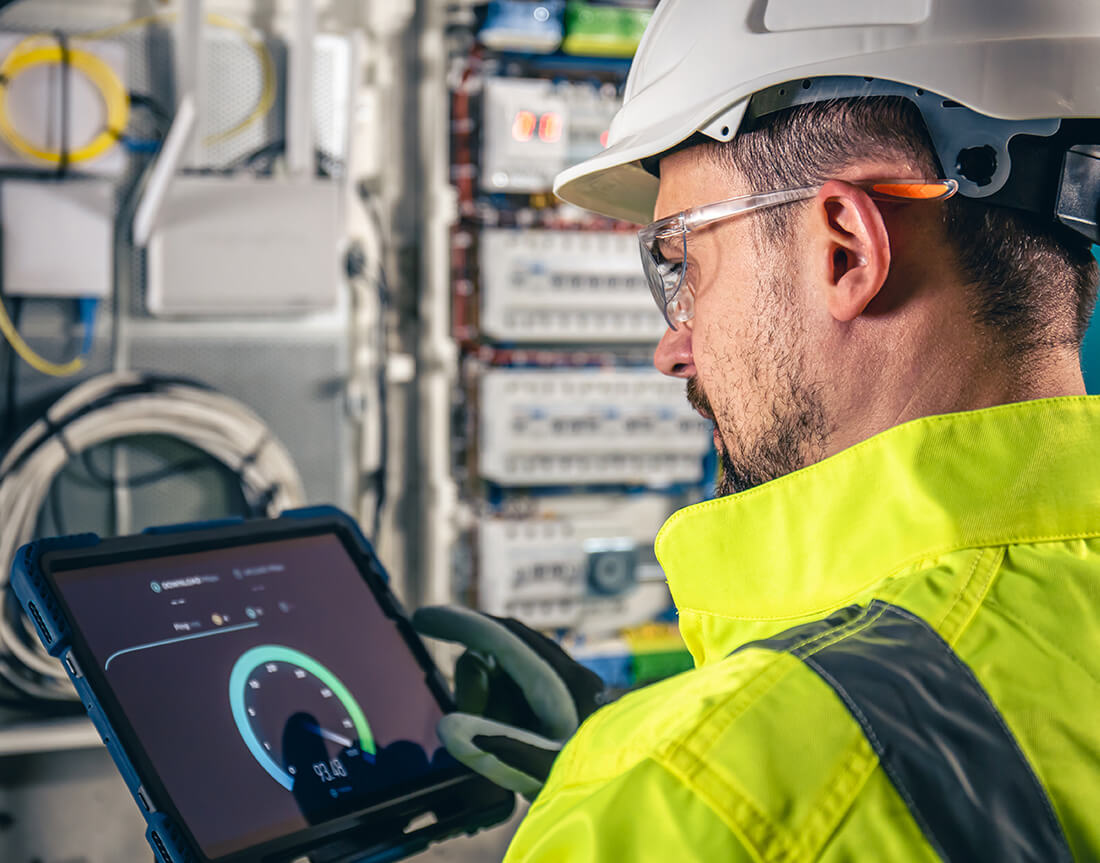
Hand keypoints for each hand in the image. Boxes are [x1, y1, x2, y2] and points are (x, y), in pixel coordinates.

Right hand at [412, 606, 605, 798]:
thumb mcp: (546, 767)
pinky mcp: (566, 699)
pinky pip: (519, 689)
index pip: (500, 637)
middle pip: (498, 649)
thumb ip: (497, 746)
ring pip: (506, 671)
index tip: (421, 617)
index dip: (458, 624)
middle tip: (473, 726)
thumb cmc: (601, 775)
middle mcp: (562, 672)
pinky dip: (502, 710)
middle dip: (474, 681)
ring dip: (489, 701)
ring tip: (503, 750)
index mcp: (559, 680)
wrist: (644, 782)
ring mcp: (565, 684)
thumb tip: (447, 727)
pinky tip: (512, 744)